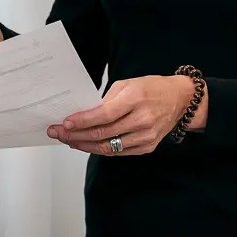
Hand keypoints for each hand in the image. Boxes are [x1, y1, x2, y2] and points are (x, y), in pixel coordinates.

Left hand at [47, 75, 200, 155]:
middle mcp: (142, 120)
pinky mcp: (147, 147)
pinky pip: (117, 152)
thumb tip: (82, 115)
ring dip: (84, 145)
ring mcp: (145, 136)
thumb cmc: (151, 88)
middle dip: (75, 135)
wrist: (179, 100)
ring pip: (108, 147)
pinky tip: (86, 144)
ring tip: (68, 140)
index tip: (64, 123)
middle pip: (102, 133)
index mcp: (136, 99)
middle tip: (58, 133)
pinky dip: (99, 149)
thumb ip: (105, 100)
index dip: (82, 121)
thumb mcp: (127, 84)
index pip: (104, 115)